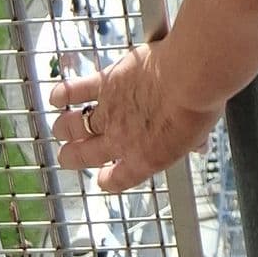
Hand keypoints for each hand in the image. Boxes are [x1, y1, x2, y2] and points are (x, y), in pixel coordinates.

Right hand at [48, 42, 222, 192]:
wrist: (191, 76)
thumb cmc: (199, 105)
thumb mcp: (198, 134)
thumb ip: (191, 144)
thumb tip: (200, 148)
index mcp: (144, 159)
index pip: (117, 179)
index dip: (108, 180)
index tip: (103, 179)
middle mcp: (121, 140)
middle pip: (84, 156)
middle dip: (72, 157)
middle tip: (68, 155)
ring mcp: (110, 112)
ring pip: (74, 126)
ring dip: (64, 128)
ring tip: (60, 128)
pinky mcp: (107, 82)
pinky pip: (78, 90)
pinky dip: (64, 93)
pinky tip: (57, 96)